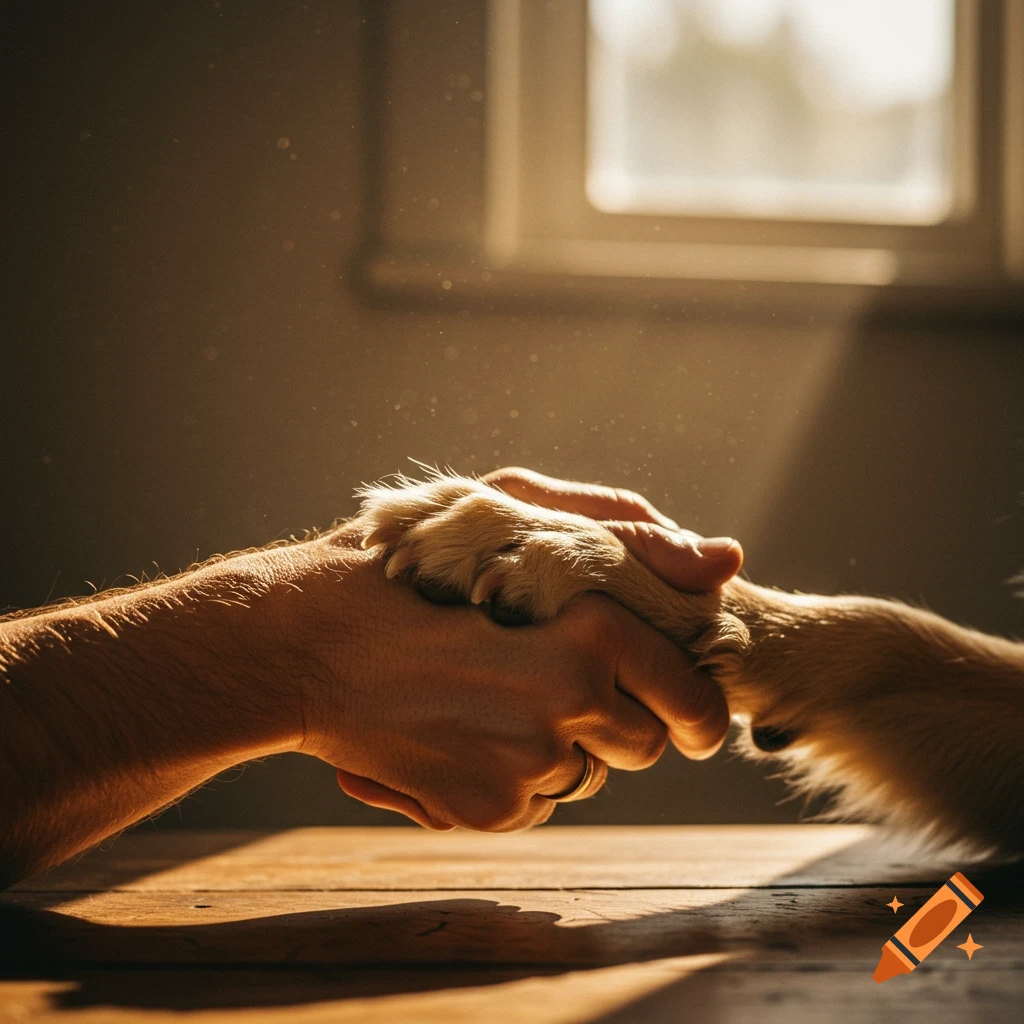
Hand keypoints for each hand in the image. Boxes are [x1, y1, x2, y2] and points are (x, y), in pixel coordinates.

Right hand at [290, 470, 741, 831]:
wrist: (302, 646)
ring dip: (563, 745)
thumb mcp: (508, 514)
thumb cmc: (406, 567)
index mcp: (585, 635)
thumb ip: (621, 533)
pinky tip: (466, 729)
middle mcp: (565, 709)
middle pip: (645, 745)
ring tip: (498, 695)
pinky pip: (535, 802)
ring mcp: (522, 769)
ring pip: (587, 776)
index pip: (690, 694)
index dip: (695, 704)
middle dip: (621, 719)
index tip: (687, 710)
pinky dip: (516, 774)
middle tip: (564, 681)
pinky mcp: (481, 812)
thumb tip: (724, 561)